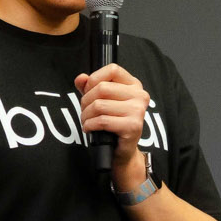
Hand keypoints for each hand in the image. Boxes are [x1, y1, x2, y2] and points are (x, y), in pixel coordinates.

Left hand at [74, 64, 150, 190]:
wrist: (121, 151)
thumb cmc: (112, 124)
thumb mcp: (101, 101)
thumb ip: (90, 87)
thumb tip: (80, 78)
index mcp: (134, 85)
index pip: (113, 69)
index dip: (94, 79)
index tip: (88, 91)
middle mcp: (139, 96)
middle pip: (102, 88)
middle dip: (86, 101)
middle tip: (85, 111)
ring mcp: (138, 111)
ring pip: (99, 105)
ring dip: (86, 115)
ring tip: (87, 121)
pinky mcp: (132, 126)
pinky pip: (102, 121)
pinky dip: (90, 125)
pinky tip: (90, 129)